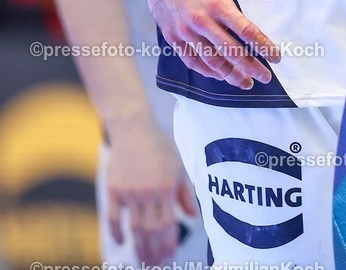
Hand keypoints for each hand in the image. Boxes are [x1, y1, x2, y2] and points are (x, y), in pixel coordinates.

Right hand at [106, 119, 197, 263]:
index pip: (168, 225)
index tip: (170, 256)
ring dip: (139, 247)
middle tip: (156, 265)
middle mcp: (148, 193)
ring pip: (134, 228)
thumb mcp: (177, 166)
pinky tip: (122, 242)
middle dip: (154, 252)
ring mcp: (129, 192)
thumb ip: (185, 193)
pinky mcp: (113, 190)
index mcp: (166, 188)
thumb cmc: (160, 147)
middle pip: (150, 231)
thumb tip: (194, 217)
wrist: (133, 128)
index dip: (169, 244)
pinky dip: (116, 232)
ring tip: (143, 260)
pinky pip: (113, 218)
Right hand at [133, 0, 280, 86]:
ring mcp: (186, 31)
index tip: (276, 57)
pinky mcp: (173, 37)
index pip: (246, 31)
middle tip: (265, 77)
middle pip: (231, 51)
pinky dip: (207, 71)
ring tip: (245, 82)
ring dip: (231, 74)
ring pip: (212, 60)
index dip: (264, 46)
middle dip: (251, 67)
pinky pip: (192, 60)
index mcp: (218, 4)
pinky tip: (220, 75)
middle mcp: (202, 21)